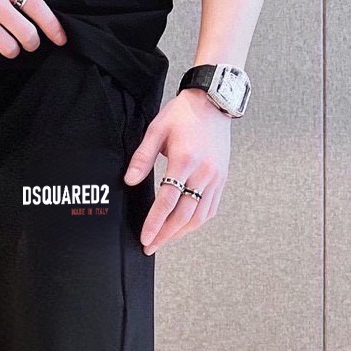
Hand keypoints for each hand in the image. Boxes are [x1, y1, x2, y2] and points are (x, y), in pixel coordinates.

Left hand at [124, 89, 230, 254]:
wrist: (213, 103)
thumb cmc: (182, 115)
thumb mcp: (156, 130)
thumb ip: (142, 157)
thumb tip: (129, 181)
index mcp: (185, 160)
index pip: (167, 200)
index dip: (155, 223)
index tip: (145, 237)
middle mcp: (203, 172)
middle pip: (184, 214)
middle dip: (165, 235)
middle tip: (150, 247)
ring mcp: (215, 178)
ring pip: (199, 216)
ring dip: (180, 232)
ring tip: (163, 240)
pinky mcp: (222, 180)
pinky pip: (210, 209)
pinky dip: (196, 222)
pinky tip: (182, 228)